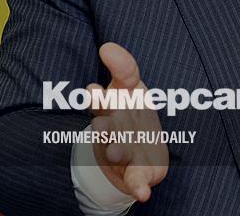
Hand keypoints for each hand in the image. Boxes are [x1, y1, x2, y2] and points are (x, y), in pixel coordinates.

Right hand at [86, 42, 168, 201]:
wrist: (133, 153)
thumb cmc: (131, 113)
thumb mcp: (129, 88)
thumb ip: (123, 68)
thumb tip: (107, 46)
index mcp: (110, 108)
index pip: (104, 99)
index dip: (100, 98)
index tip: (95, 91)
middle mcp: (112, 131)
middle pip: (108, 127)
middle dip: (107, 126)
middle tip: (102, 125)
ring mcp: (122, 152)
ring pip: (117, 151)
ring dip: (116, 151)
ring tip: (115, 151)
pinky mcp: (135, 172)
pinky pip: (136, 180)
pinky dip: (139, 187)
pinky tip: (144, 195)